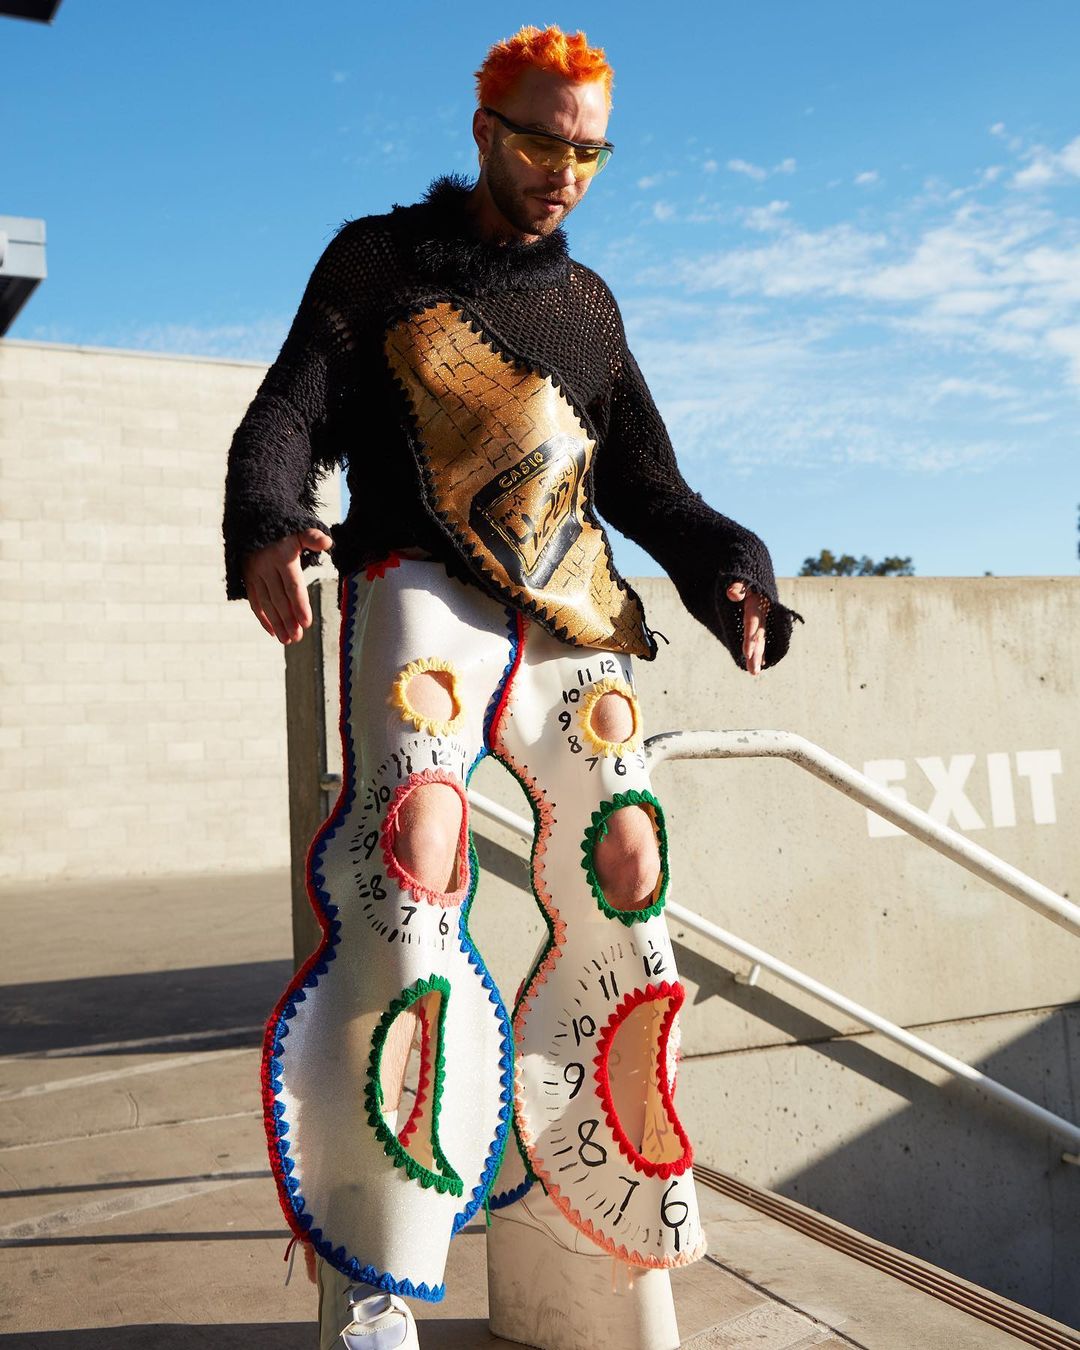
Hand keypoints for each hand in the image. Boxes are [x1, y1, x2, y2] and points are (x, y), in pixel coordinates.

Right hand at [242, 528, 333, 643]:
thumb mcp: (300, 528)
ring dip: (276, 623)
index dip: (300, 604)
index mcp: (282, 556)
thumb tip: (327, 543)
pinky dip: (262, 617)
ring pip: (266, 603)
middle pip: (279, 598)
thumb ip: (313, 537)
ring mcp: (255, 573)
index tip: (306, 622)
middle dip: (288, 620)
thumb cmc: (284, 528)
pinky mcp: (247, 578)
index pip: (293, 585)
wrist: (254, 520)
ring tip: (287, 640)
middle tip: (297, 638)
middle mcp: (266, 567)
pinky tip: (272, 632)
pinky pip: (254, 601)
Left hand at [726, 580, 769, 675]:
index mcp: (756, 603)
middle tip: (753, 672)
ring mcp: (763, 616)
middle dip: (756, 654)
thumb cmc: (744, 572)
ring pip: (760, 638)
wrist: (755, 567)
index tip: (746, 653)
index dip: (750, 638)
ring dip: (758, 655)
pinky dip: (760, 648)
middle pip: (758, 635)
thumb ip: (737, 584)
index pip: (752, 622)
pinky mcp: (760, 618)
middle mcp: (762, 612)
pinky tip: (760, 662)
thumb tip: (732, 594)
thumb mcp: (740, 575)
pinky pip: (760, 636)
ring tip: (754, 673)